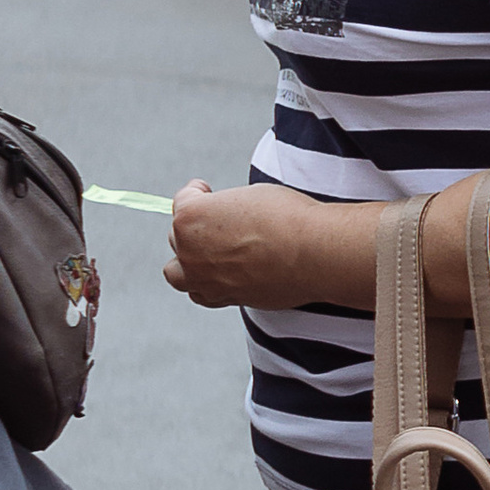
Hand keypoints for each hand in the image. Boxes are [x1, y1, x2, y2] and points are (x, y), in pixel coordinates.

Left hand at [163, 177, 326, 310]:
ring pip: (177, 273)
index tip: (206, 190)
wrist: (313, 252)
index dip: (197, 193)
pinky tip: (220, 274)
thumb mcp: (249, 195)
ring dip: (188, 261)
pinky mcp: (224, 298)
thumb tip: (225, 220)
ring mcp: (205, 279)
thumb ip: (225, 210)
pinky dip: (205, 285)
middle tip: (220, 222)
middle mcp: (190, 250)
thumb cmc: (287, 218)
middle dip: (197, 227)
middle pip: (179, 237)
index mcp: (191, 217)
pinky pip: (200, 294)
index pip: (181, 201)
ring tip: (208, 253)